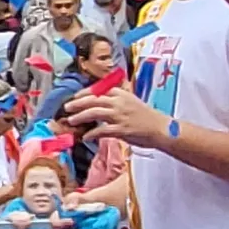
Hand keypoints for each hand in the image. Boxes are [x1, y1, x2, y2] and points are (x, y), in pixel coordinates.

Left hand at [60, 84, 175, 150]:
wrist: (161, 128)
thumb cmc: (147, 117)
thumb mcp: (131, 102)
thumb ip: (116, 100)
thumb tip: (99, 103)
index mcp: (121, 94)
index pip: (98, 91)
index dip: (84, 94)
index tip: (75, 98)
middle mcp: (119, 102)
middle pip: (93, 100)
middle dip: (77, 103)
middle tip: (67, 107)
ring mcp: (120, 116)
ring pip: (95, 113)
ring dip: (81, 117)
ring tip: (71, 121)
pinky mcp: (121, 129)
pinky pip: (102, 130)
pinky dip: (92, 133)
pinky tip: (85, 137)